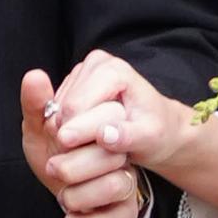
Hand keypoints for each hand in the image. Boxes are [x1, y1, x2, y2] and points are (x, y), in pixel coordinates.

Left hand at [21, 68, 143, 217]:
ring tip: (61, 194)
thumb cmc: (55, 154)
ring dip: (77, 195)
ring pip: (115, 185)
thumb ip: (37, 104)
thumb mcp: (40, 128)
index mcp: (105, 122)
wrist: (66, 192)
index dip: (73, 128)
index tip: (54, 135)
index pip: (105, 116)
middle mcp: (122, 150)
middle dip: (73, 164)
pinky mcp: (125, 214)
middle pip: (112, 152)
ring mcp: (127, 181)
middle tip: (53, 167)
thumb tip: (34, 75)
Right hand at [51, 49, 191, 171]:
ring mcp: (83, 70)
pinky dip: (68, 128)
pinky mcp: (75, 81)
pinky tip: (88, 137)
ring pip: (58, 111)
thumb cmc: (156, 131)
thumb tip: (104, 135)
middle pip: (64, 108)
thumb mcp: (149, 138)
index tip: (93, 154)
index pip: (76, 107)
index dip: (79, 136)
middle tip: (96, 151)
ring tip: (96, 144)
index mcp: (113, 70)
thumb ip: (128, 136)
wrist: (159, 124)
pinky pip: (57, 111)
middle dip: (73, 134)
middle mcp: (96, 62)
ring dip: (70, 132)